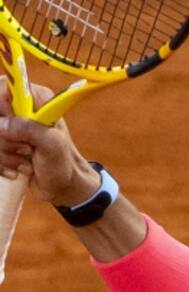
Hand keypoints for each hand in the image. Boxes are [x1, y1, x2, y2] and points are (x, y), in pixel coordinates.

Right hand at [0, 83, 98, 205]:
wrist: (63, 187)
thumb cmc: (64, 164)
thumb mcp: (52, 145)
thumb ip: (30, 129)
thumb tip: (1, 124)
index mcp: (35, 98)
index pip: (2, 87)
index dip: (1, 107)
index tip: (8, 125)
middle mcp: (19, 109)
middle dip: (5, 139)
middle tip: (28, 149)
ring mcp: (9, 127)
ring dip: (6, 154)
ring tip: (27, 160)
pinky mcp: (3, 143)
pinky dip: (2, 164)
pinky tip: (19, 169)